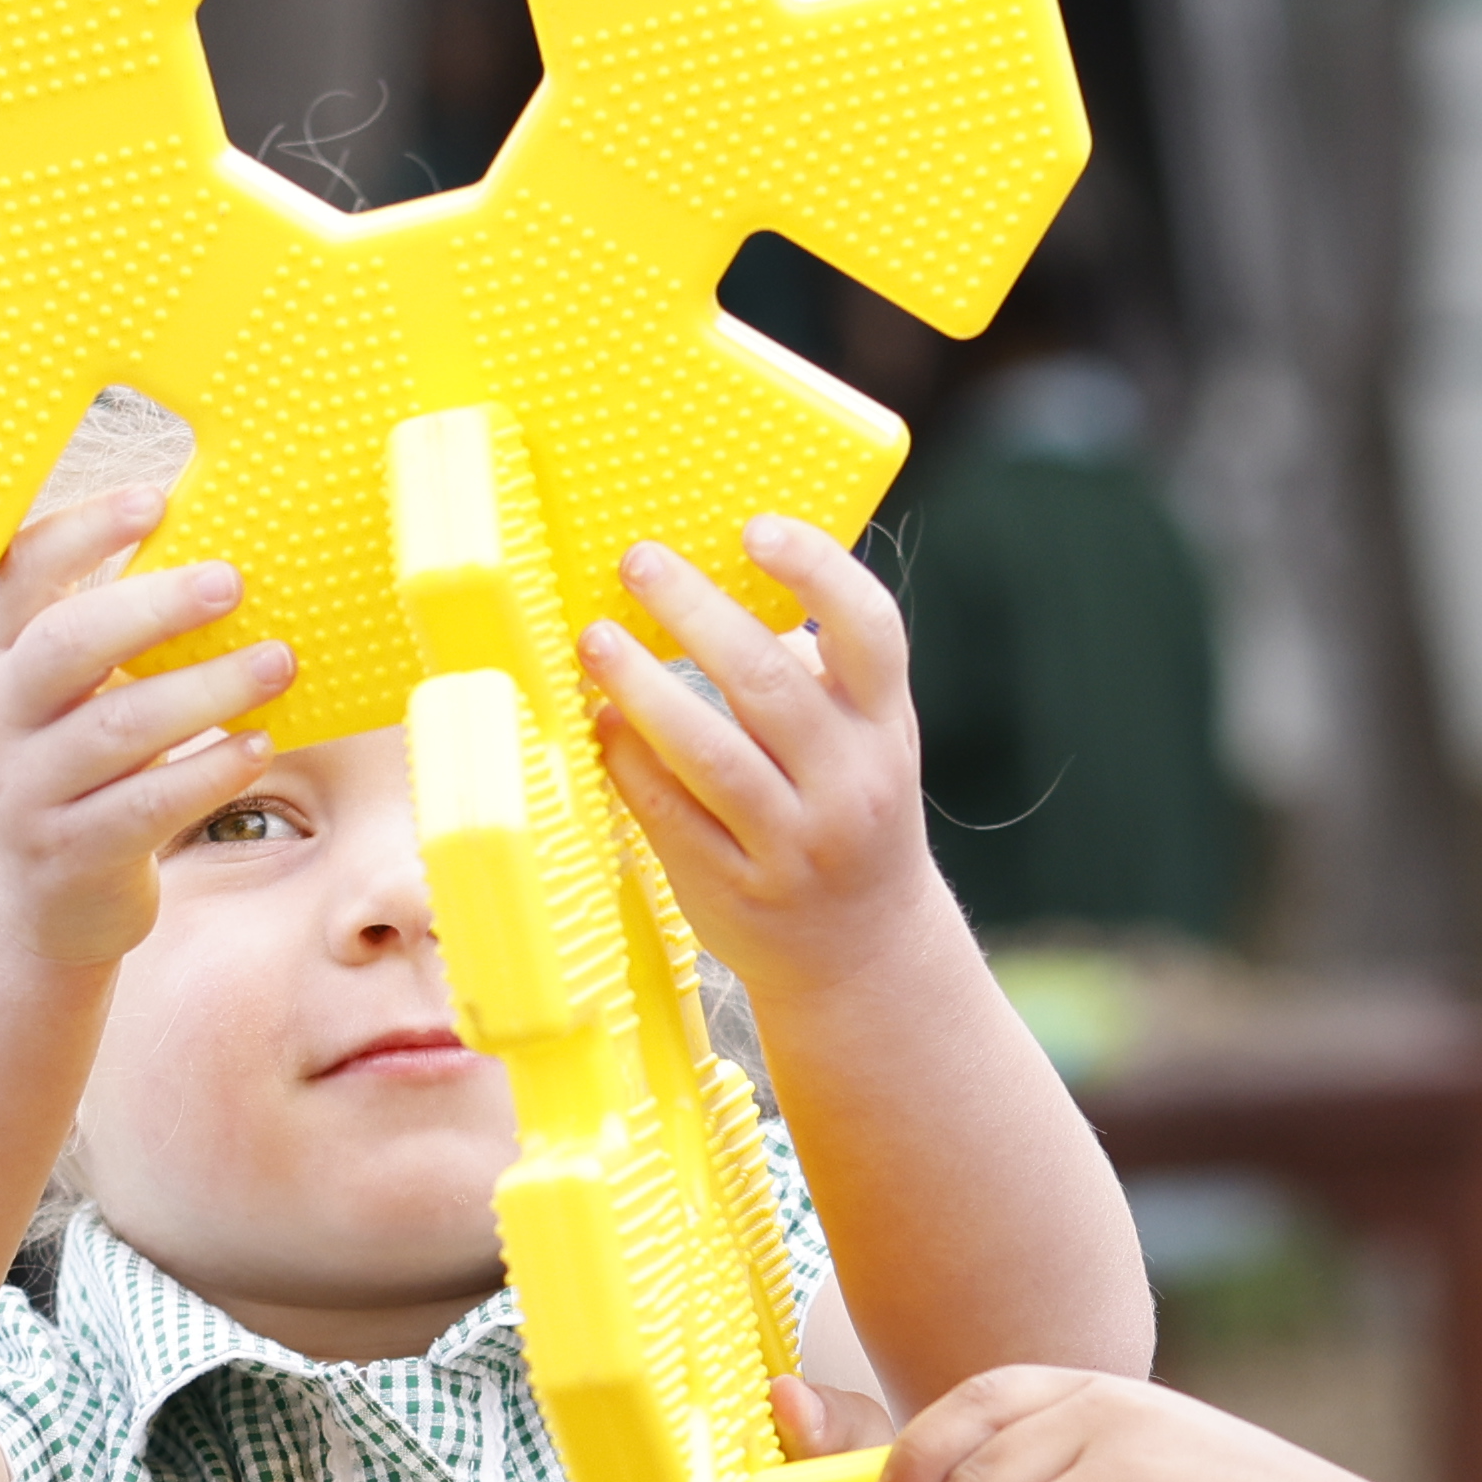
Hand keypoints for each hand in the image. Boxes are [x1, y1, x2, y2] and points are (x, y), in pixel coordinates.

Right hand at [0, 482, 290, 969]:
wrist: (38, 902)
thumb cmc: (81, 769)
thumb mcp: (70, 696)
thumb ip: (114, 634)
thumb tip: (218, 552)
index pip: (22, 572)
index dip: (84, 530)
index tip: (155, 499)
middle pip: (67, 644)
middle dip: (154, 607)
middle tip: (233, 582)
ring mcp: (27, 789)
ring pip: (115, 728)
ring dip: (205, 689)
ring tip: (278, 662)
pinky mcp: (71, 853)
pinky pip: (145, 804)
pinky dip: (206, 770)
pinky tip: (257, 744)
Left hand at [589, 519, 937, 1001]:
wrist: (864, 952)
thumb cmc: (848, 813)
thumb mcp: (867, 740)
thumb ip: (820, 672)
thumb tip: (721, 584)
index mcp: (885, 728)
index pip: (870, 631)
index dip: (817, 570)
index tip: (755, 529)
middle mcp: (850, 784)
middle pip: (769, 683)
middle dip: (696, 612)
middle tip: (638, 563)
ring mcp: (794, 844)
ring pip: (712, 753)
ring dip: (645, 688)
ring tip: (596, 641)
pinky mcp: (736, 890)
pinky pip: (673, 814)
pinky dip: (632, 762)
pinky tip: (605, 724)